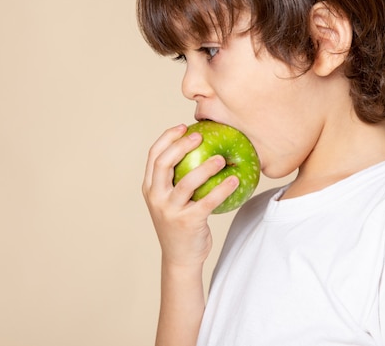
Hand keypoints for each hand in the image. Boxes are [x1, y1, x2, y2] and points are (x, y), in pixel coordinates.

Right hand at [142, 124, 238, 266]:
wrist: (180, 258)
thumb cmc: (180, 223)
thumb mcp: (171, 200)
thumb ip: (176, 179)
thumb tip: (201, 149)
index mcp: (150, 188)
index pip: (154, 155)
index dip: (167, 137)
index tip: (183, 126)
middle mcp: (156, 197)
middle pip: (164, 163)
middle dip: (181, 145)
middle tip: (200, 136)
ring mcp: (170, 211)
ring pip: (187, 182)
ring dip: (205, 167)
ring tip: (221, 158)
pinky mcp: (188, 222)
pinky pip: (208, 201)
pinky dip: (222, 189)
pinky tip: (235, 180)